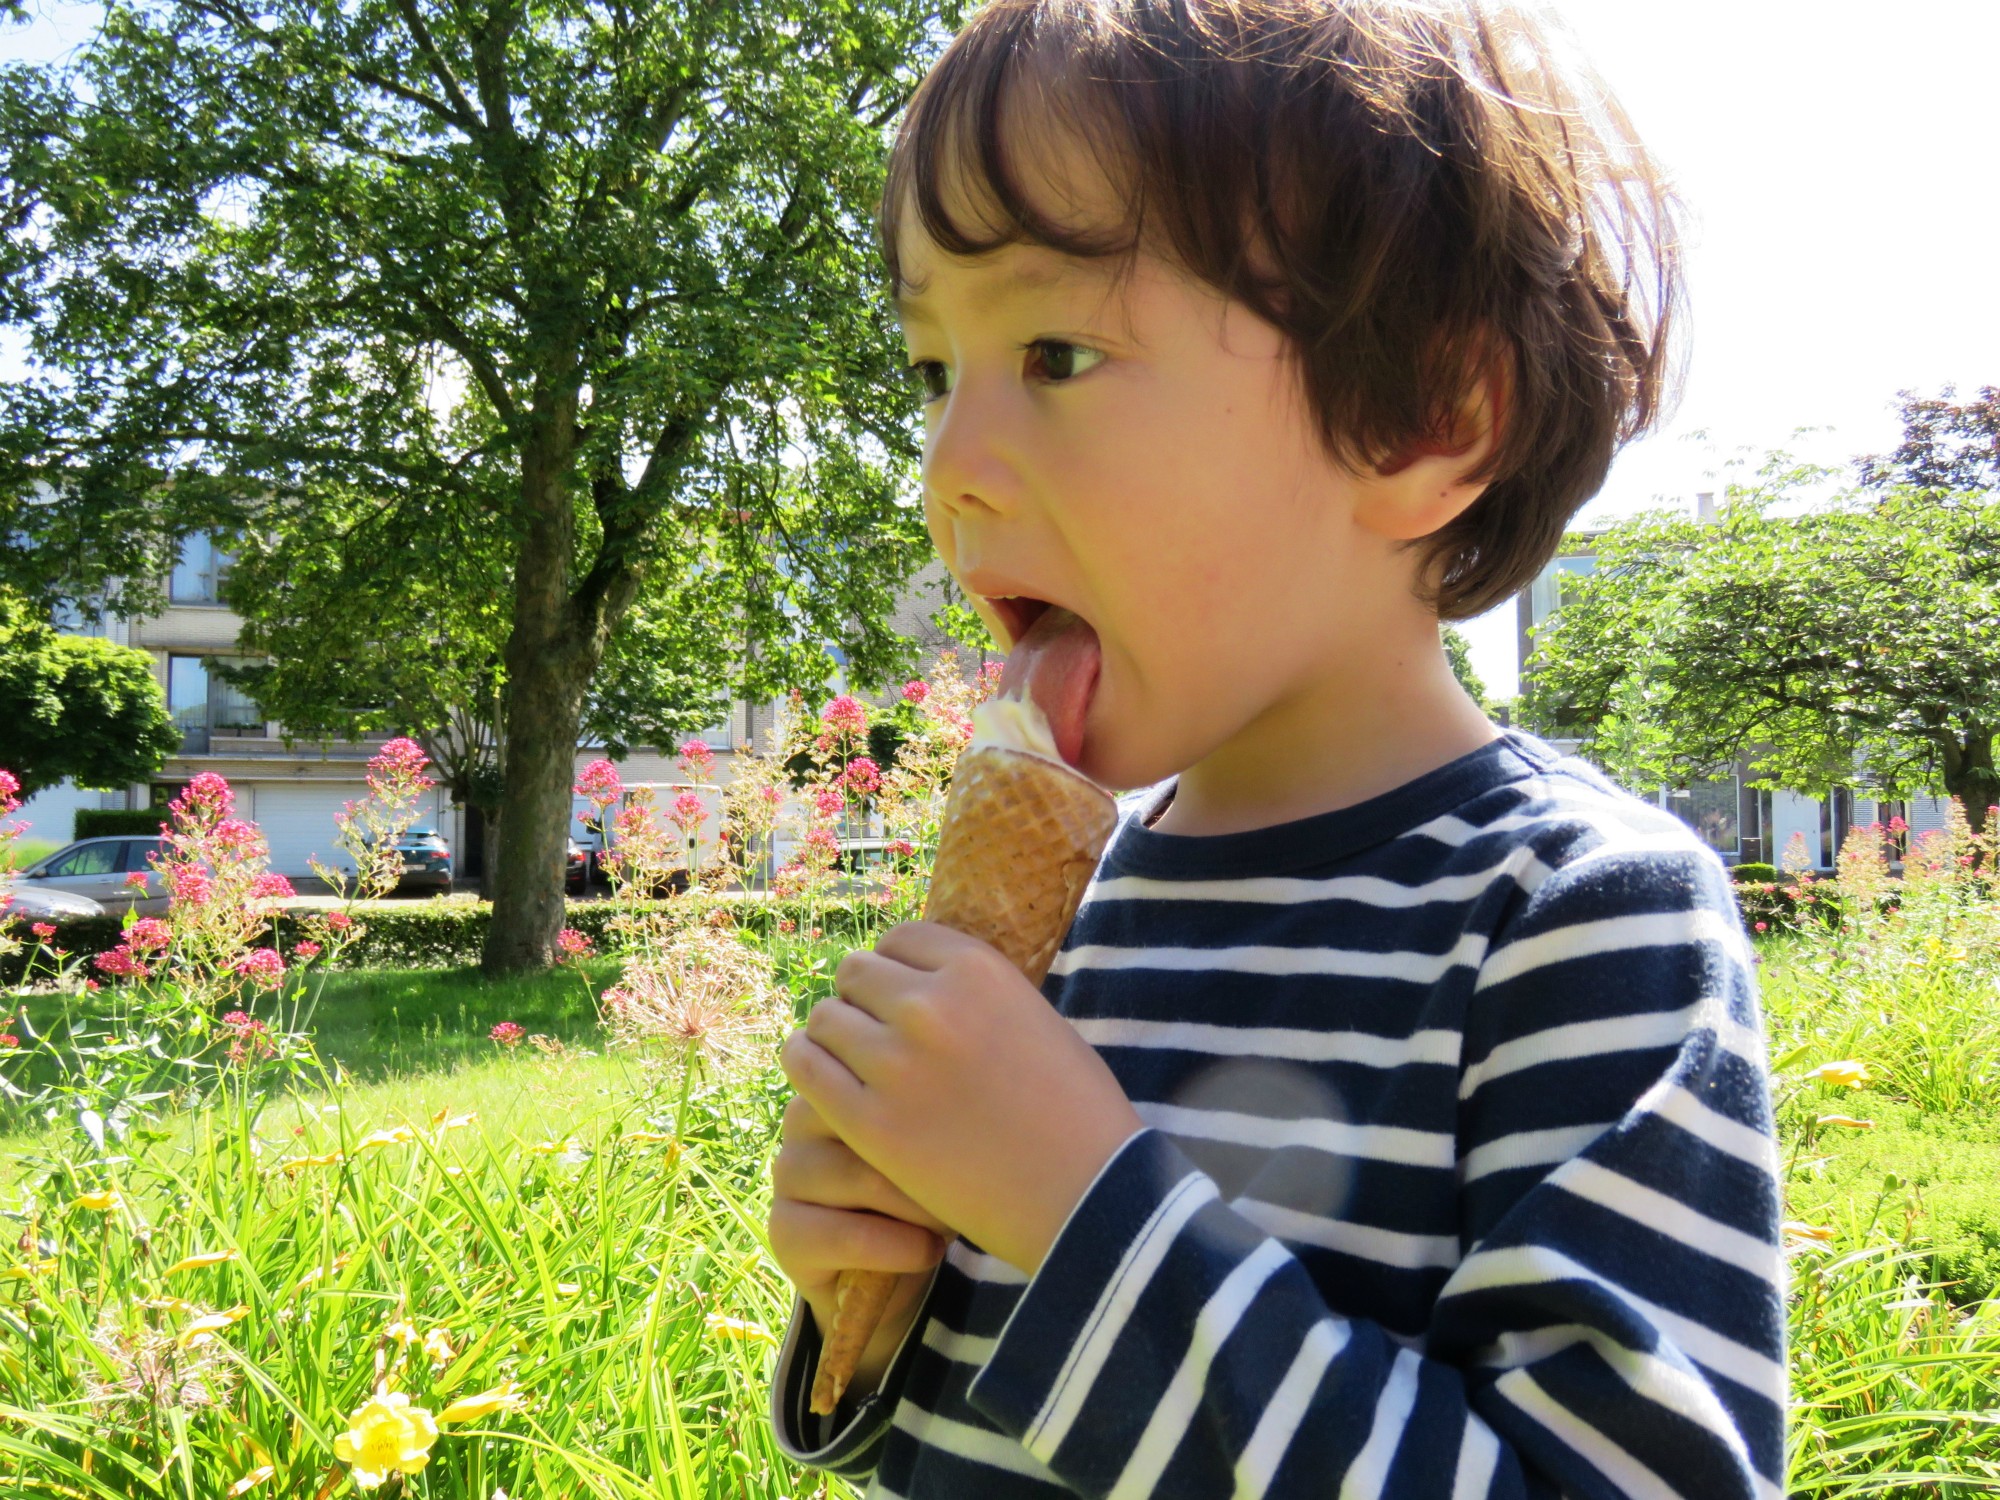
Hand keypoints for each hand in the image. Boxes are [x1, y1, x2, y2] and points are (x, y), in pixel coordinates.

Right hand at [767, 1092, 952, 1334]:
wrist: (898, 1260)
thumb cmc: (927, 1185)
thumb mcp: (941, 1138)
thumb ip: (936, 1104)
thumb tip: (970, 1082)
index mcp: (841, 1076)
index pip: (882, 1072)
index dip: (936, 1117)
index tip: (970, 1148)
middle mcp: (803, 1117)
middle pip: (875, 1122)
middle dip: (933, 1165)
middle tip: (966, 1192)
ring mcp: (788, 1172)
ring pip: (864, 1178)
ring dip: (920, 1210)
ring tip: (948, 1225)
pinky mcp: (784, 1230)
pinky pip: (846, 1235)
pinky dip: (898, 1248)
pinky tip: (925, 1251)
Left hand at [781, 922, 1145, 1276]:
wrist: (1085, 1194)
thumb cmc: (1074, 1110)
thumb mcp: (1036, 1019)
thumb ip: (978, 994)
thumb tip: (922, 982)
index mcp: (978, 969)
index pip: (902, 938)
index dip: (896, 967)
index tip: (899, 995)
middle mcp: (930, 1004)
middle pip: (856, 973)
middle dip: (862, 999)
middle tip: (874, 1034)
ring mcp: (895, 1062)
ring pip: (825, 1018)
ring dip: (834, 1035)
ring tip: (850, 1062)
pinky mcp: (869, 1121)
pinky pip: (806, 1067)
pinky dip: (807, 1065)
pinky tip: (822, 1079)